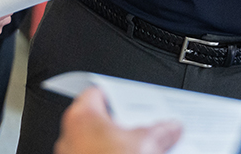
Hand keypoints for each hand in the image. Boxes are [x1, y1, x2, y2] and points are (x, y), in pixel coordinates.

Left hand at [55, 88, 181, 153]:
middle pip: (101, 121)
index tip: (134, 101)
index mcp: (82, 117)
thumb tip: (170, 127)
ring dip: (117, 146)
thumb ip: (159, 131)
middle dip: (124, 126)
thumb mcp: (145, 145)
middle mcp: (70, 136)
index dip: (119, 95)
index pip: (98, 93)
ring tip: (143, 149)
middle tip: (145, 126)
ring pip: (97, 144)